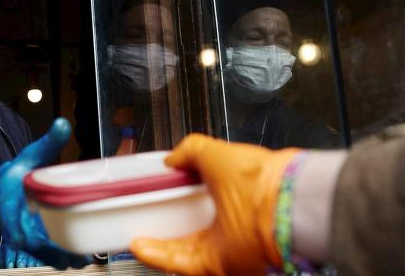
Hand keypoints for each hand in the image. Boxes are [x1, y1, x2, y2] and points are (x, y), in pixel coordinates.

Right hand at [0, 117, 91, 268]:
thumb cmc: (13, 177)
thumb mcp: (29, 157)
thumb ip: (47, 144)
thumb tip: (63, 124)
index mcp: (14, 210)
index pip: (24, 230)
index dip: (40, 240)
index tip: (60, 243)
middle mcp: (18, 229)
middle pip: (40, 249)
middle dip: (62, 255)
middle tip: (84, 255)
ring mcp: (26, 240)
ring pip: (46, 257)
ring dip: (65, 259)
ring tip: (86, 257)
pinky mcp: (33, 245)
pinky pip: (49, 256)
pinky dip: (64, 258)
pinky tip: (80, 256)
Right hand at [130, 134, 301, 274]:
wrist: (279, 207)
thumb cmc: (257, 178)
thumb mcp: (217, 152)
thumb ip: (191, 150)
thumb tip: (171, 159)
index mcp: (231, 195)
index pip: (197, 199)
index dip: (174, 196)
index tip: (155, 193)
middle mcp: (229, 224)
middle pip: (188, 229)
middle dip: (163, 225)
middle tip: (142, 217)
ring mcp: (222, 246)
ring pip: (180, 250)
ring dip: (155, 244)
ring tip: (135, 235)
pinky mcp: (215, 264)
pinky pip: (180, 263)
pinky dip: (157, 256)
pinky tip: (140, 246)